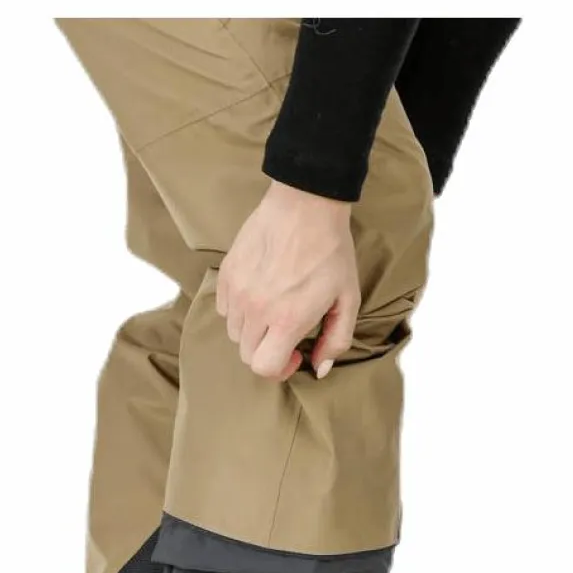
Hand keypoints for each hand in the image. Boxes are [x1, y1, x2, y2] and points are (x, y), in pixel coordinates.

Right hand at [217, 181, 359, 380]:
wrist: (306, 204)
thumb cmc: (331, 252)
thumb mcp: (347, 300)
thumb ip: (336, 340)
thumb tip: (319, 368)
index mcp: (286, 319)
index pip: (264, 367)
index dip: (280, 369)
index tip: (294, 353)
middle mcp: (256, 309)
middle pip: (247, 354)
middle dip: (267, 350)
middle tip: (286, 332)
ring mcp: (238, 290)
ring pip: (234, 333)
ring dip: (253, 331)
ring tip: (273, 310)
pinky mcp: (227, 273)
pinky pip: (225, 308)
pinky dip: (239, 310)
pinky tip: (259, 293)